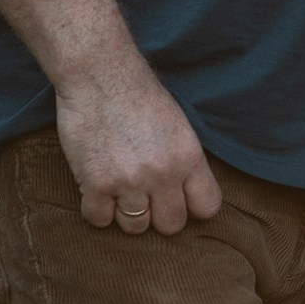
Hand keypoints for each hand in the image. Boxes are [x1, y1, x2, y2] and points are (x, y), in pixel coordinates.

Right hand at [53, 56, 222, 236]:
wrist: (100, 75)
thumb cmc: (138, 95)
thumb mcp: (178, 124)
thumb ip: (184, 161)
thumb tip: (187, 194)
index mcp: (189, 156)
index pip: (208, 207)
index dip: (193, 207)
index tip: (180, 200)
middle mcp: (163, 173)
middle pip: (172, 225)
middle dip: (159, 215)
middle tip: (145, 196)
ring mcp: (129, 182)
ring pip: (136, 227)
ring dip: (126, 212)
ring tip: (119, 188)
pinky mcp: (96, 184)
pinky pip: (99, 219)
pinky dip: (96, 208)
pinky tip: (97, 188)